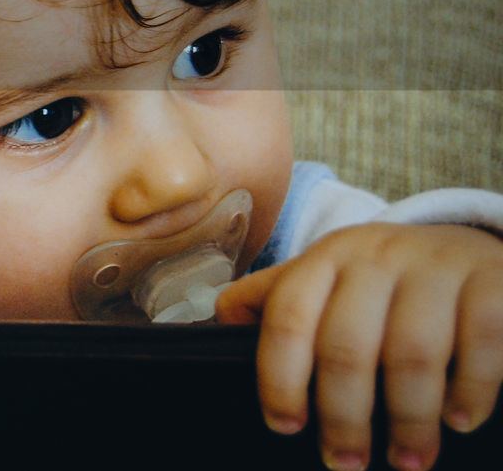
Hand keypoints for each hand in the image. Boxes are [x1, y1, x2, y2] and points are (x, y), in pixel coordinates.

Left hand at [216, 223, 502, 470]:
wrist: (466, 244)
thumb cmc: (382, 280)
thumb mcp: (326, 278)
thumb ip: (274, 301)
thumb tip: (219, 330)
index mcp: (325, 259)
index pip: (287, 317)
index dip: (278, 378)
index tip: (284, 426)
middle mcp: (375, 256)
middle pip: (347, 346)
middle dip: (343, 416)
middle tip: (347, 462)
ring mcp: (435, 266)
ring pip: (412, 354)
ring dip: (408, 419)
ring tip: (409, 458)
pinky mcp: (490, 282)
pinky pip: (479, 344)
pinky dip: (470, 391)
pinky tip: (461, 421)